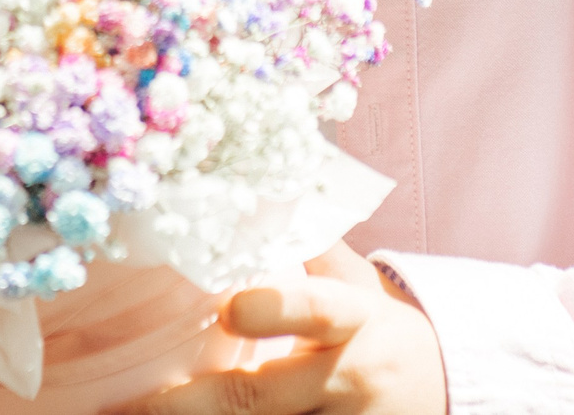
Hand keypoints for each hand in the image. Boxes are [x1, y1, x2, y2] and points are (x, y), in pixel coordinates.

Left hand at [102, 245, 449, 414]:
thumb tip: (261, 182)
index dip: (277, 311)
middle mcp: (341, 380)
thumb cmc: (380, 327)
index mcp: (352, 322)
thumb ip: (311, 240)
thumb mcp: (357, 282)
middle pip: (255, 399)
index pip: (315, 312)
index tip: (232, 308)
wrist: (444, 388)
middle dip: (189, 404)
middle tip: (129, 402)